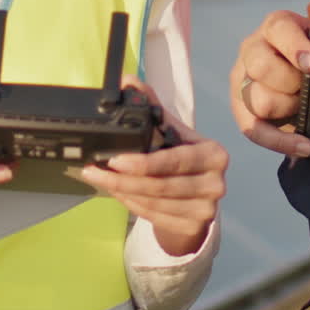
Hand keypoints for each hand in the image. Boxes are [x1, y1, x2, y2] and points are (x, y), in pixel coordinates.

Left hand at [80, 77, 227, 256]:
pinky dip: (130, 204)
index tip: (114, 160)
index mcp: (213, 154)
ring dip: (121, 192)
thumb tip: (128, 81)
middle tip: (93, 170)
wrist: (197, 198)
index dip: (143, 163)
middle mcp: (215, 183)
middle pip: (161, 185)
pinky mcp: (193, 228)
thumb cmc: (183, 159)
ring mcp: (206, 210)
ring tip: (98, 179)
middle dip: (122, 180)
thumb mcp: (172, 131)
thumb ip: (153, 106)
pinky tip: (116, 193)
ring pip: (154, 202)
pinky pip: (153, 215)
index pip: (175, 160)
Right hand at [230, 10, 309, 156]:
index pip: (278, 29)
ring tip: (304, 107)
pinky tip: (305, 145)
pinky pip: (253, 129)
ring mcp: (244, 79)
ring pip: (258, 99)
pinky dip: (280, 142)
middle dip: (292, 82)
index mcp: (277, 27)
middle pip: (261, 66)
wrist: (305, 75)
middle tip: (309, 88)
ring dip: (288, 109)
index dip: (294, 46)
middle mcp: (254, 49)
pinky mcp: (242, 109)